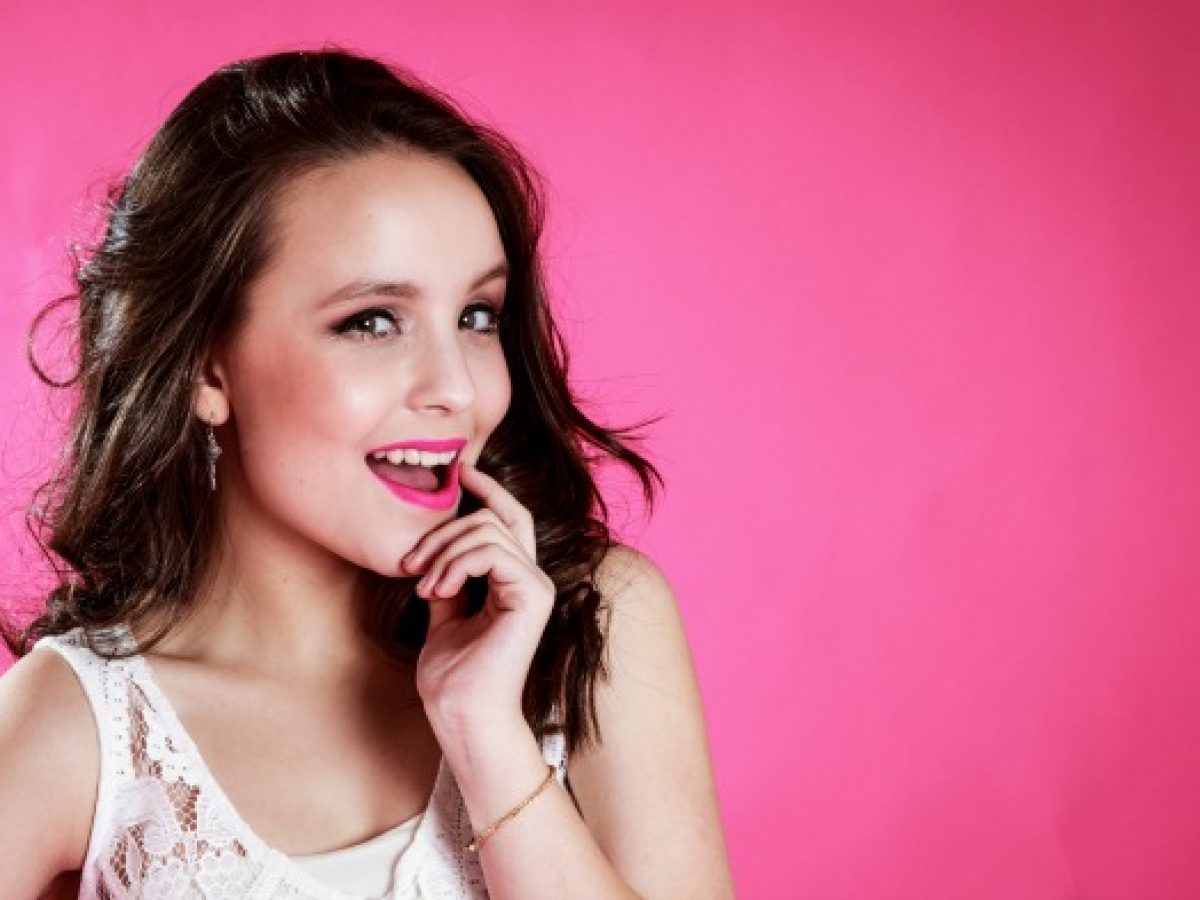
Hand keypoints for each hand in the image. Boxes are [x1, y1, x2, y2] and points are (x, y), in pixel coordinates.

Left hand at [399, 460, 555, 737]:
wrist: (462, 714)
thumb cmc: (452, 676)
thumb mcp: (442, 611)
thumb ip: (448, 576)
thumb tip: (433, 547)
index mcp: (514, 580)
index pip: (509, 518)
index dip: (488, 489)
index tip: (459, 471)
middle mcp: (531, 578)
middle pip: (494, 517)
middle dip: (443, 530)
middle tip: (409, 564)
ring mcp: (536, 586)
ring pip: (488, 530)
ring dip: (444, 551)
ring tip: (423, 585)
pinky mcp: (533, 596)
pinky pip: (492, 552)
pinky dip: (457, 564)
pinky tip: (439, 590)